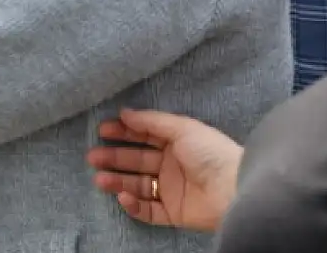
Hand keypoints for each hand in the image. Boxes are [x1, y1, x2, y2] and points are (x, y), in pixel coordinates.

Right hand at [86, 109, 243, 232]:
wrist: (234, 189)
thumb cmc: (210, 153)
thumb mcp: (182, 128)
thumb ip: (151, 121)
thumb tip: (124, 112)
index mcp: (176, 143)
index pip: (144, 136)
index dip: (123, 132)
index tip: (102, 130)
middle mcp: (172, 165)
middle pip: (137, 161)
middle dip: (114, 157)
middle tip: (92, 157)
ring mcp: (172, 190)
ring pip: (138, 185)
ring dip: (118, 181)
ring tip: (99, 179)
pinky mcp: (174, 213)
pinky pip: (149, 210)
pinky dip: (134, 205)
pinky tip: (123, 196)